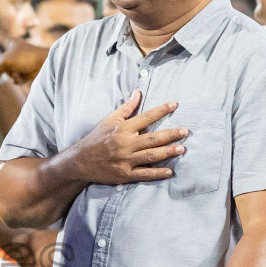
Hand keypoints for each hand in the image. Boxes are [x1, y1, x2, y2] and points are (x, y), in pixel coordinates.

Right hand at [0, 40, 48, 83]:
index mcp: (11, 43)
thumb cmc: (25, 58)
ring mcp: (19, 63)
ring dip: (11, 74)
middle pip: (0, 63)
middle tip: (12, 64)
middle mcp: (14, 53)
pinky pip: (15, 79)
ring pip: (7, 73)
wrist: (44, 64)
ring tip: (19, 70)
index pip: (0, 36)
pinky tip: (23, 75)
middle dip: (4, 67)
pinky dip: (18, 79)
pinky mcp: (24, 72)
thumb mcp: (5, 61)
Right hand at [67, 91, 185, 185]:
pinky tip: (169, 172)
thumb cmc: (96, 139)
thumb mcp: (109, 120)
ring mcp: (125, 160)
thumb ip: (126, 108)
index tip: (174, 105)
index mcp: (122, 129)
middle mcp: (125, 144)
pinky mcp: (125, 174)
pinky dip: (157, 173)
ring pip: (150, 156)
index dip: (160, 110)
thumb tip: (138, 92)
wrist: (80, 162)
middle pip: (152, 138)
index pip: (145, 117)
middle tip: (185, 131)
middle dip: (170, 134)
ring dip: (167, 152)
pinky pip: (144, 174)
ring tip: (182, 149)